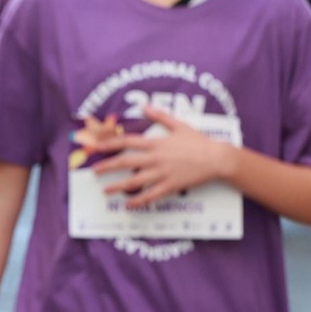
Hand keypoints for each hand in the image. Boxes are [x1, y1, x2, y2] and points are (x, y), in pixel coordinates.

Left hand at [77, 106, 227, 209]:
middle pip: (126, 162)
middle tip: (94, 171)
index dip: (112, 144)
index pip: (128, 142)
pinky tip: (128, 205)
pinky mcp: (170, 186)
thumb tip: (144, 106)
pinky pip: (151, 196)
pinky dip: (138, 201)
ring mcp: (162, 173)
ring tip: (105, 190)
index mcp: (157, 143)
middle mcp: (156, 158)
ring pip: (135, 181)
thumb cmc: (198, 141)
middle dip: (108, 166)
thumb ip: (160, 116)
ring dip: (118, 186)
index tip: (99, 147)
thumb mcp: (179, 125)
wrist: (216, 159)